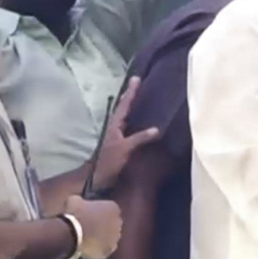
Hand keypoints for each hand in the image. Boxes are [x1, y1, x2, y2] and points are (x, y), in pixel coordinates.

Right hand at [63, 195, 122, 258]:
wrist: (73, 233)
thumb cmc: (75, 213)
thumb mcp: (74, 200)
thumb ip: (81, 200)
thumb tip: (77, 201)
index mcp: (113, 208)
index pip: (109, 210)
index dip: (99, 213)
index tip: (90, 216)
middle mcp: (118, 222)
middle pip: (112, 224)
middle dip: (103, 226)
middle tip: (89, 229)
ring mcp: (115, 238)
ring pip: (109, 238)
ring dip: (101, 239)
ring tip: (88, 240)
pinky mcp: (109, 250)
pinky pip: (104, 250)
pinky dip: (98, 250)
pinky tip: (88, 249)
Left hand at [93, 76, 160, 190]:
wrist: (101, 179)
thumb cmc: (110, 162)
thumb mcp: (125, 149)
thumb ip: (140, 138)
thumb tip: (157, 129)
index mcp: (114, 125)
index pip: (124, 105)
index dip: (131, 92)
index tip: (136, 79)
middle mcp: (115, 127)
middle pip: (122, 107)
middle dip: (130, 94)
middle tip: (136, 82)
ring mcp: (117, 134)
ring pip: (124, 115)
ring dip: (130, 104)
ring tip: (138, 95)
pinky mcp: (120, 142)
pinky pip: (128, 124)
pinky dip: (134, 117)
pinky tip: (140, 119)